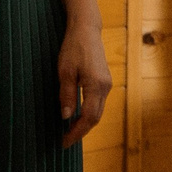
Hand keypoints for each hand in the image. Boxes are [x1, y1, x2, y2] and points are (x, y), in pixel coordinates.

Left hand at [55, 23, 111, 146]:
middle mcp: (105, 87)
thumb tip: (67, 117)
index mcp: (96, 86)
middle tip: (65, 141)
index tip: (64, 142)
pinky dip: (88, 113)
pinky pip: (97, 103)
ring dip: (85, 123)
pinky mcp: (104, 81)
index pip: (88, 117)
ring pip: (98, 111)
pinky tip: (77, 115)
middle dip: (81, 131)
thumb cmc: (73, 48)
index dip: (77, 132)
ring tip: (69, 131)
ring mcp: (107, 84)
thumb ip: (67, 95)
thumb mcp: (65, 72)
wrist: (87, 30)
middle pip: (96, 117)